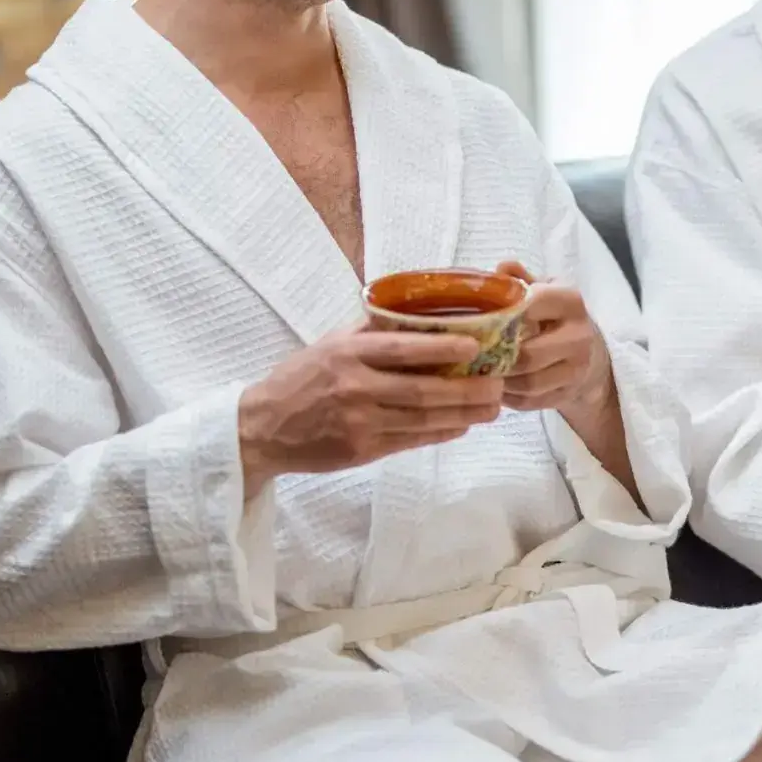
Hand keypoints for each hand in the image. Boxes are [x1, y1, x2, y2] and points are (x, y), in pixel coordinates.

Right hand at [238, 324, 506, 488]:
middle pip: (422, 389)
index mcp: (348, 353)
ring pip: (422, 418)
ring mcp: (359, 421)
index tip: (476, 345)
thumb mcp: (331, 343)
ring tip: (491, 409)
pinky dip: (440, 433)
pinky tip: (461, 427)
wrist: (263, 427)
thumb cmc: (302, 378)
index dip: (442, 347)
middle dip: (466, 389)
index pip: (402, 348)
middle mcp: (355, 386)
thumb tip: (420, 312)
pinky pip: (410, 441)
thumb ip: (372, 330)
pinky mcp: (361, 450)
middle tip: (498, 386)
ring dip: (462, 415)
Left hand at [495, 259, 613, 415]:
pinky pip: (530, 402)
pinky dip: (509, 397)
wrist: (593, 357)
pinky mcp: (568, 394)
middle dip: (499, 356)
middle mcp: (579, 336)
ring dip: (501, 380)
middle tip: (477, 353)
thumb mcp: (546, 292)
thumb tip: (500, 269)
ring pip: (528, 383)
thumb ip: (522, 280)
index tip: (486, 317)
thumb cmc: (558, 318)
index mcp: (571, 302)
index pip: (535, 304)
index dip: (505, 312)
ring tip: (484, 372)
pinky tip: (498, 387)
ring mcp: (576, 369)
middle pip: (529, 354)